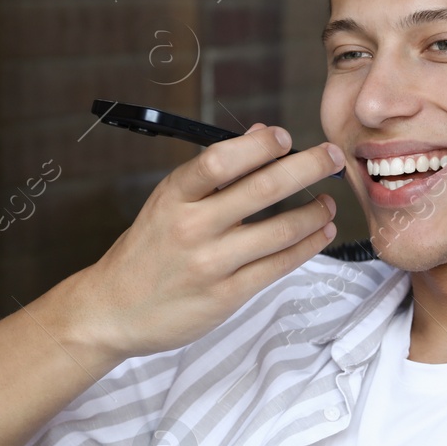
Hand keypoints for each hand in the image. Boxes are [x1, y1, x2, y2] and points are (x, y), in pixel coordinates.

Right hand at [75, 123, 342, 360]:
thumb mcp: (168, 203)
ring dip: (314, 212)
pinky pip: (278, 266)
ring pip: (279, 230)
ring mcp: (210, 264)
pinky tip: (321, 233)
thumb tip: (261, 134)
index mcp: (173, 196)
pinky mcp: (226, 295)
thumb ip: (213, 173)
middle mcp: (191, 227)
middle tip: (333, 156)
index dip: (258, 145)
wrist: (113, 311)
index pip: (220, 160)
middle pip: (261, 190)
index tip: (284, 137)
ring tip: (329, 202)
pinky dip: (307, 246)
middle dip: (306, 167)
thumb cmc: (147, 251)